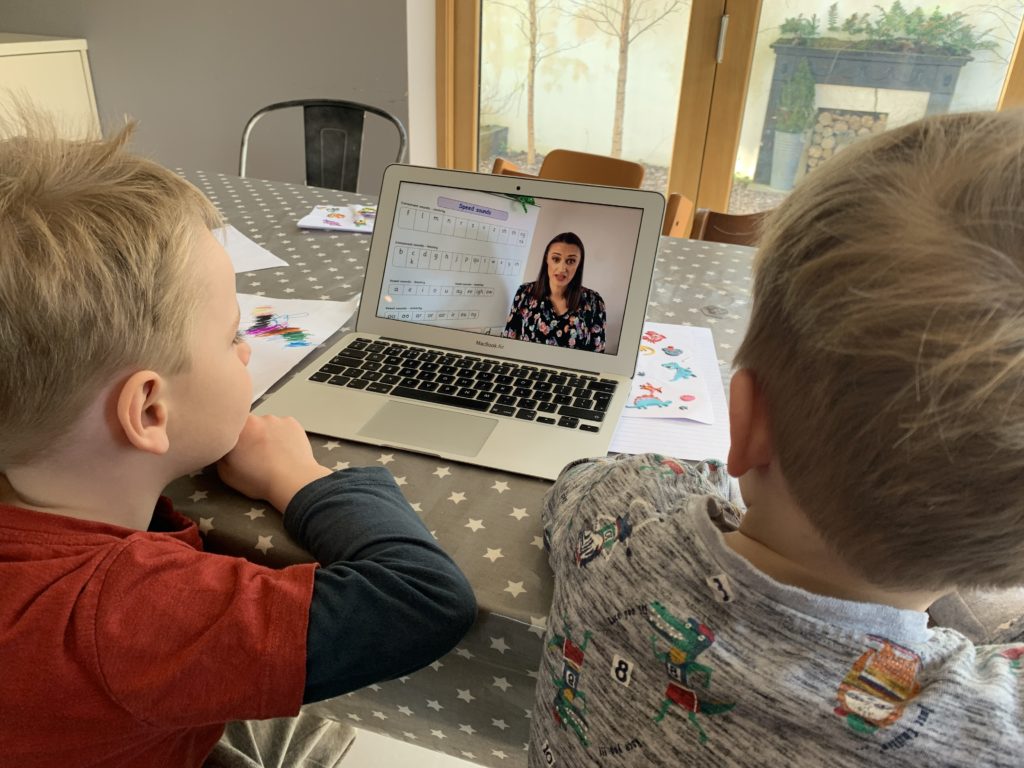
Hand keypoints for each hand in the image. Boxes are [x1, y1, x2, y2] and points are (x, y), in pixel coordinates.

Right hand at [217, 414, 331, 512]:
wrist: (293, 482)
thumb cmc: (261, 480)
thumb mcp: (226, 473)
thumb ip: (220, 454)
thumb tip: (222, 447)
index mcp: (236, 429)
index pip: (229, 426)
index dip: (232, 438)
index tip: (237, 448)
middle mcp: (255, 419)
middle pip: (248, 424)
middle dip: (250, 436)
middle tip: (255, 454)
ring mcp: (275, 419)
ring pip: (266, 425)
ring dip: (267, 435)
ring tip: (272, 455)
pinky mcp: (291, 422)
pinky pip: (283, 426)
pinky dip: (283, 436)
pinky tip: (284, 451)